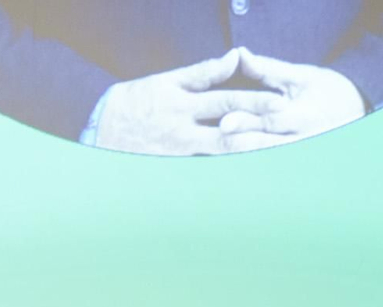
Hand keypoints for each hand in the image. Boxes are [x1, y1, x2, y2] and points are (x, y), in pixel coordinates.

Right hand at [95, 49, 279, 154]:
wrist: (97, 133)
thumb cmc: (132, 103)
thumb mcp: (164, 81)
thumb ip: (201, 72)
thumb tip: (235, 58)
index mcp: (180, 102)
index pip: (224, 100)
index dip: (254, 101)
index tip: (280, 101)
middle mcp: (181, 128)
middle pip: (227, 128)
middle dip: (258, 129)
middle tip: (286, 130)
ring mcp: (177, 151)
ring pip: (219, 152)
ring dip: (247, 151)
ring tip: (275, 151)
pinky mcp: (172, 167)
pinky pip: (204, 169)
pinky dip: (226, 169)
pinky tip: (247, 173)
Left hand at [216, 49, 365, 151]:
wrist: (357, 111)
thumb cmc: (327, 90)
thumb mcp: (301, 75)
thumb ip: (268, 69)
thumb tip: (240, 54)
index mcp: (305, 117)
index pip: (272, 120)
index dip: (248, 121)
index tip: (225, 121)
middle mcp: (301, 141)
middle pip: (264, 144)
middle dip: (238, 143)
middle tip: (216, 139)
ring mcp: (297, 156)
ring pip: (264, 159)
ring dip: (239, 157)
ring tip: (215, 154)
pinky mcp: (293, 166)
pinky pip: (268, 168)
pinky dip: (249, 165)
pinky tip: (227, 165)